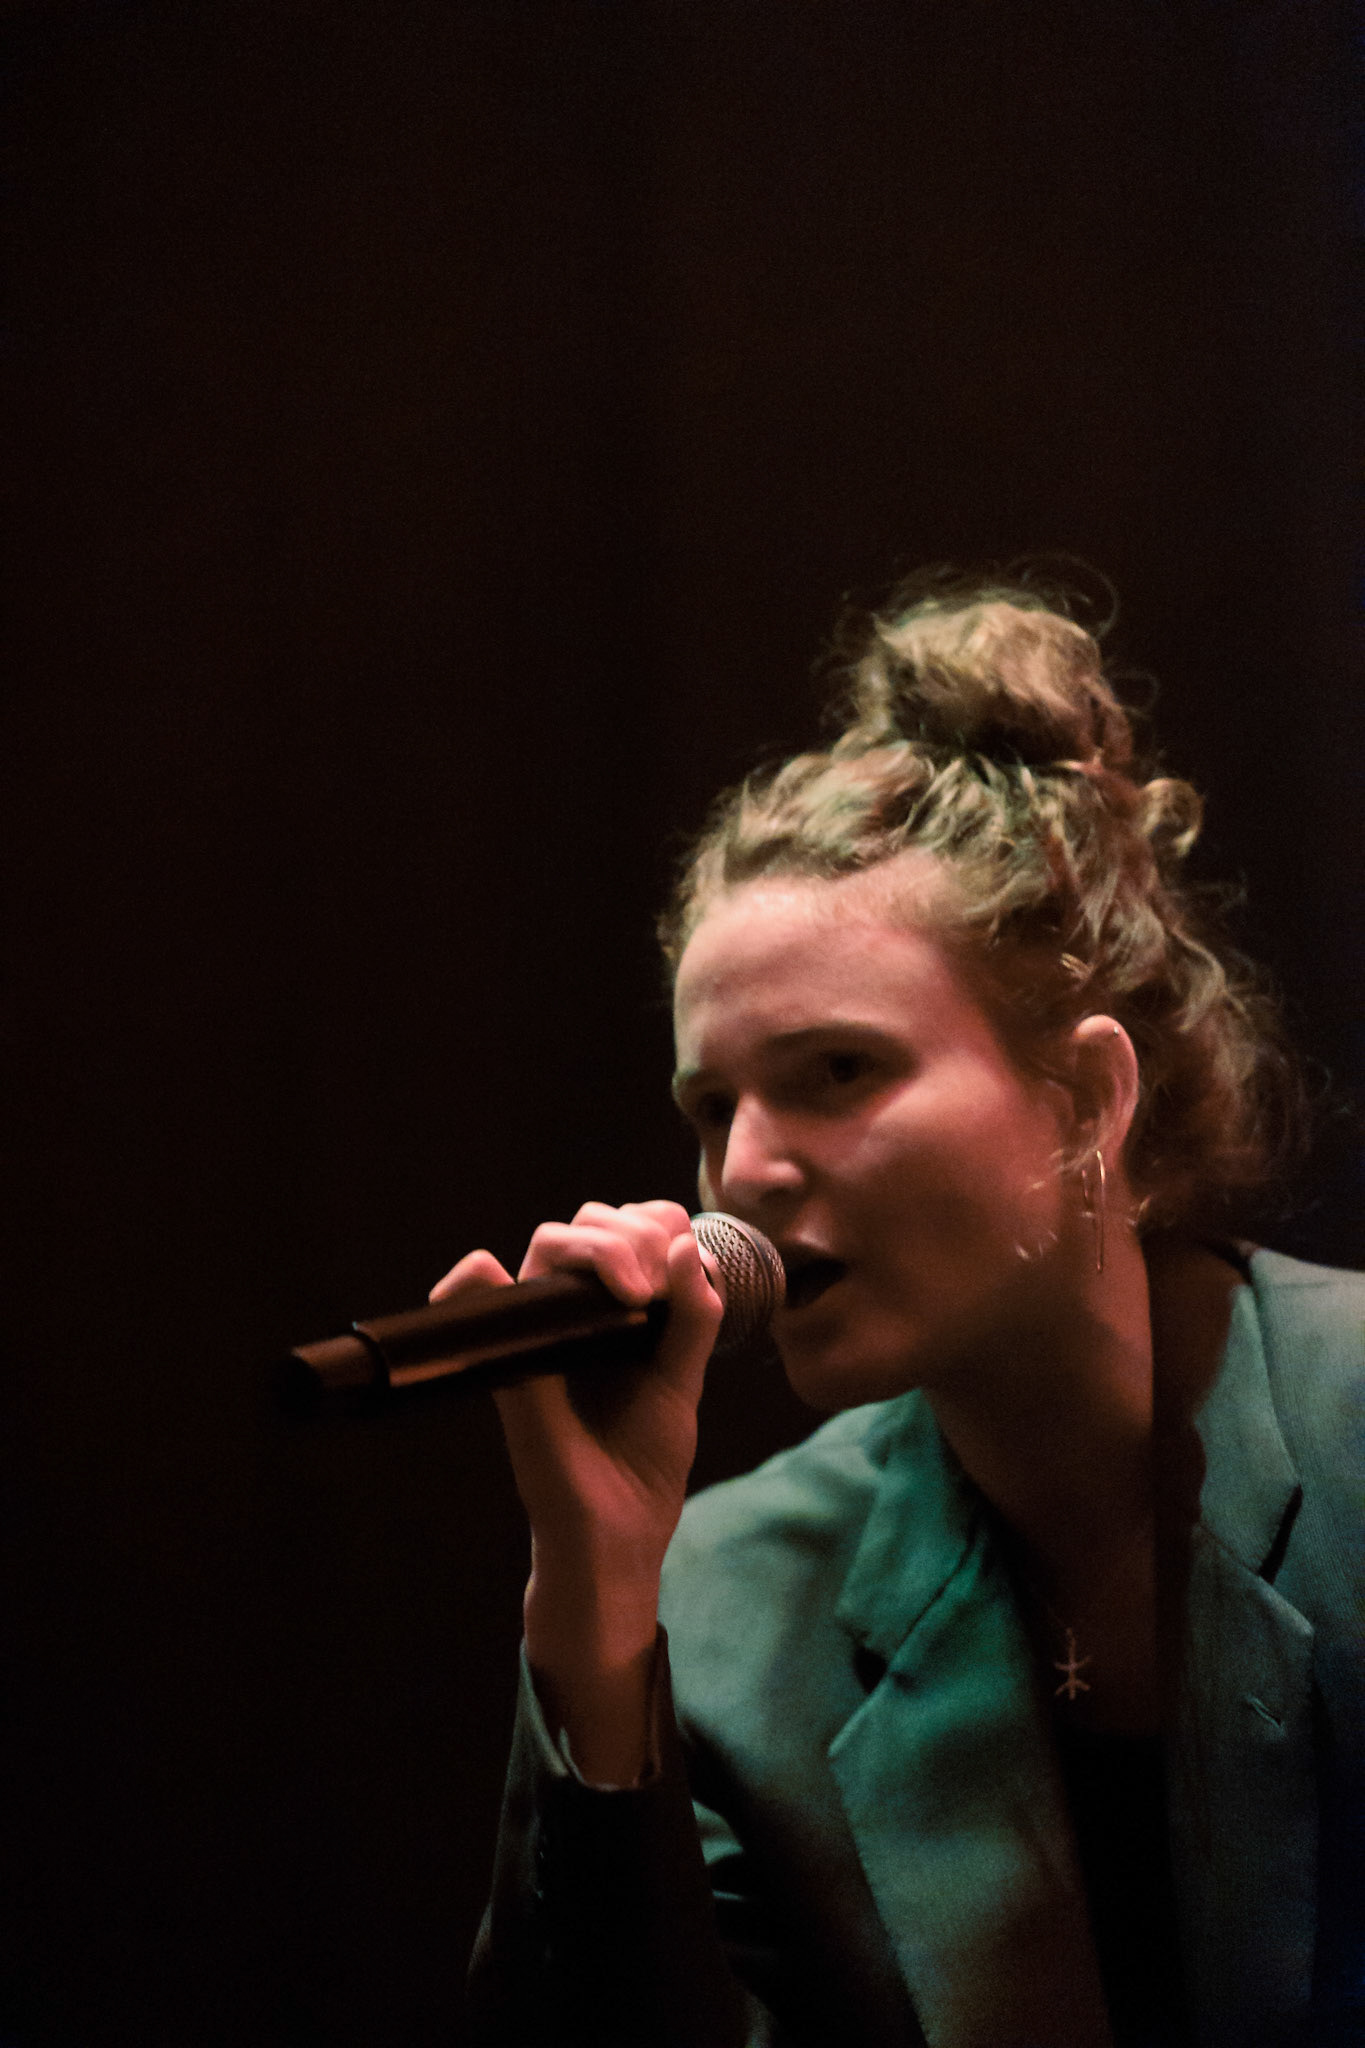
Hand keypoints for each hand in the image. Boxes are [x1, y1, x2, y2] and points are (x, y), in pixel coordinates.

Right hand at [430, 1200, 722, 1780]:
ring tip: (632, 1289)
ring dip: (594, 1247)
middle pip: (585, 1223)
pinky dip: (476, 1278)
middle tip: (651, 1284)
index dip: (653, 1222)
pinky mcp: (508, 1370)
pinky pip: (477, 1300)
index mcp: (613, 1312)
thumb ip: (693, 1319)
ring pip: (547, 1245)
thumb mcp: (682, 1384)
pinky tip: (499, 1276)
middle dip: (627, 1233)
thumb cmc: (641, 1466)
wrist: (614, 1542)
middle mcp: (569, 1315)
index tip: (680, 1262)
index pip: (627, 1227)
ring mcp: (535, 1338)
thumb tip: (691, 1249)